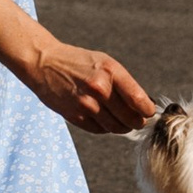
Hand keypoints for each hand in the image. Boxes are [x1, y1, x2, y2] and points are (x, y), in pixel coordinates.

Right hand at [21, 38, 156, 131]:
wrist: (44, 63)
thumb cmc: (79, 63)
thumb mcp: (105, 63)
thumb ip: (124, 83)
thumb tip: (145, 106)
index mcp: (111, 71)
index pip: (139, 100)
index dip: (148, 111)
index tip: (148, 112)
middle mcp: (100, 88)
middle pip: (130, 118)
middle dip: (138, 121)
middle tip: (138, 120)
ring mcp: (86, 104)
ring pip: (116, 127)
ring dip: (123, 127)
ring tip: (122, 120)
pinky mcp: (75, 116)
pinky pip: (100, 130)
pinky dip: (106, 127)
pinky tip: (104, 118)